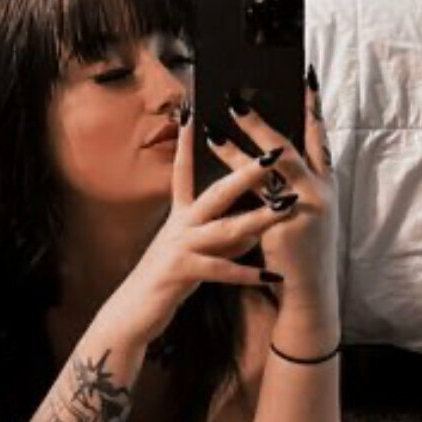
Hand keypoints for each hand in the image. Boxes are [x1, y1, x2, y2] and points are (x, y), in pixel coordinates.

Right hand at [111, 101, 296, 345]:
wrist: (133, 312)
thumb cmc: (168, 277)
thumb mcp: (191, 247)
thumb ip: (219, 234)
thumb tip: (253, 224)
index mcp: (180, 214)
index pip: (183, 169)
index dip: (187, 140)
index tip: (195, 110)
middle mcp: (180, 225)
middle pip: (216, 192)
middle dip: (246, 173)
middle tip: (273, 155)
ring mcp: (180, 247)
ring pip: (225, 229)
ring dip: (259, 218)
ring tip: (287, 209)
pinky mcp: (182, 273)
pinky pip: (220, 271)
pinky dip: (247, 274)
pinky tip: (271, 274)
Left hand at [209, 67, 338, 307]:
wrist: (311, 293)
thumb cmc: (304, 251)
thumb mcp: (308, 211)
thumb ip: (295, 184)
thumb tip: (273, 154)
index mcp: (327, 186)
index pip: (322, 139)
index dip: (314, 108)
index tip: (307, 78)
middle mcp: (321, 193)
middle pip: (294, 147)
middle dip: (264, 123)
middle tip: (238, 99)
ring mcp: (305, 209)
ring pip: (270, 170)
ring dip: (238, 149)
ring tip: (212, 130)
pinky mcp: (285, 226)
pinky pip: (253, 197)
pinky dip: (231, 180)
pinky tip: (212, 175)